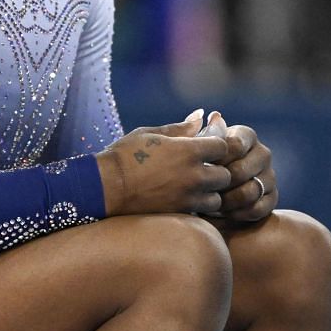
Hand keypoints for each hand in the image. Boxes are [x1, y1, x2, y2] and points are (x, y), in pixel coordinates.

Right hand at [96, 109, 232, 215]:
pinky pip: (201, 214)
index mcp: (188, 150)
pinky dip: (198, 209)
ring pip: (217, 199)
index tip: (205, 148)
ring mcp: (187, 197)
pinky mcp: (179, 214)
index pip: (224, 146)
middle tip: (202, 170)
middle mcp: (193, 175)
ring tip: (195, 189)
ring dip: (210, 194)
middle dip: (217, 171)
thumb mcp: (150, 133)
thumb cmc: (124, 155)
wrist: (105, 187)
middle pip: (225, 175)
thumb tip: (201, 116)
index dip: (216, 146)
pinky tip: (185, 201)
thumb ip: (180, 128)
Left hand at [201, 109, 276, 224]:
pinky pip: (258, 208)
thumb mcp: (192, 149)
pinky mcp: (273, 197)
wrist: (208, 195)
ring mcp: (270, 175)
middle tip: (201, 192)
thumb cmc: (195, 167)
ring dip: (227, 201)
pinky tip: (222, 215)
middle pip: (241, 171)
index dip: (214, 161)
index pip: (233, 146)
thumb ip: (196, 134)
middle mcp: (262, 153)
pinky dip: (238, 214)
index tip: (198, 170)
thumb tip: (209, 115)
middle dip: (218, 184)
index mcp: (245, 135)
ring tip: (209, 205)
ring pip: (250, 191)